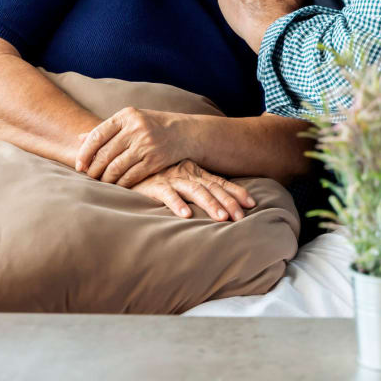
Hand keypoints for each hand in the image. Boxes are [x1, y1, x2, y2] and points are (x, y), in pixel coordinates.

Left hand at [75, 107, 189, 186]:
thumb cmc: (151, 126)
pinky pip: (131, 176)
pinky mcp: (155, 160)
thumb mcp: (130, 121)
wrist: (183, 132)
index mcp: (127, 115)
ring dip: (106, 179)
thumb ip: (106, 130)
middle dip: (94, 169)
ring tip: (101, 182)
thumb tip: (79, 139)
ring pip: (116, 168)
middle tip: (89, 177)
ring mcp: (146, 144)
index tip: (79, 165)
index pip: (98, 135)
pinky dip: (121, 184)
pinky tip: (118, 185)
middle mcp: (136, 128)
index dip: (85, 152)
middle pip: (105, 154)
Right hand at [130, 159, 255, 220]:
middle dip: (228, 202)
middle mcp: (186, 174)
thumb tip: (219, 204)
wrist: (128, 163)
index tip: (252, 203)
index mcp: (195, 172)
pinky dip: (176, 204)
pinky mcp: (154, 185)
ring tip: (221, 218)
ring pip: (194, 191)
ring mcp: (171, 178)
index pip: (219, 182)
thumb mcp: (179, 179)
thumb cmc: (156, 175)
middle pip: (212, 188)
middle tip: (241, 217)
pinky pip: (167, 194)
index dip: (236, 192)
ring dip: (209, 204)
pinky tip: (185, 215)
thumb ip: (196, 187)